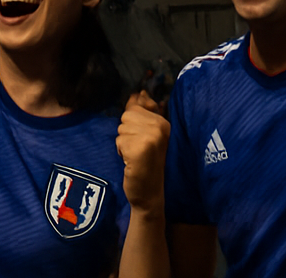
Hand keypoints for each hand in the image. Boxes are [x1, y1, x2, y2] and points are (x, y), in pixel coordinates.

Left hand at [116, 91, 169, 212]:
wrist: (150, 193)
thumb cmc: (148, 163)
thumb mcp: (150, 135)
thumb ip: (144, 113)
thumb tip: (139, 93)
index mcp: (165, 122)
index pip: (138, 104)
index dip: (133, 119)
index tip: (140, 136)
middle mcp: (161, 127)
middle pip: (127, 115)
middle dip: (127, 132)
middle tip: (139, 148)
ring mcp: (151, 137)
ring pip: (122, 128)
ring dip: (124, 142)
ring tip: (137, 154)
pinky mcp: (140, 148)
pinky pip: (119, 140)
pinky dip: (121, 151)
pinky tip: (132, 161)